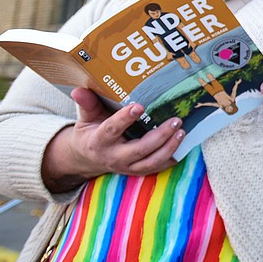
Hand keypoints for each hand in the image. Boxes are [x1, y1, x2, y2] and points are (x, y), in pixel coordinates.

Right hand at [42, 88, 182, 192]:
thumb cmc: (91, 132)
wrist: (89, 158)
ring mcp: (128, 167)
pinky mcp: (138, 171)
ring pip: (151, 162)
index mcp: (99, 141)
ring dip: (169, 148)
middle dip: (159, 136)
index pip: (112, 129)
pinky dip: (172, 158)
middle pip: (139, 149)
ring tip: (182, 131)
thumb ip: (87, 103)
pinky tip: (184, 144)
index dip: (125, 118)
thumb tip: (78, 89)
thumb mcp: (85, 117)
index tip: (139, 106)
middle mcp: (114, 157)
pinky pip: (157, 168)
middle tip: (176, 120)